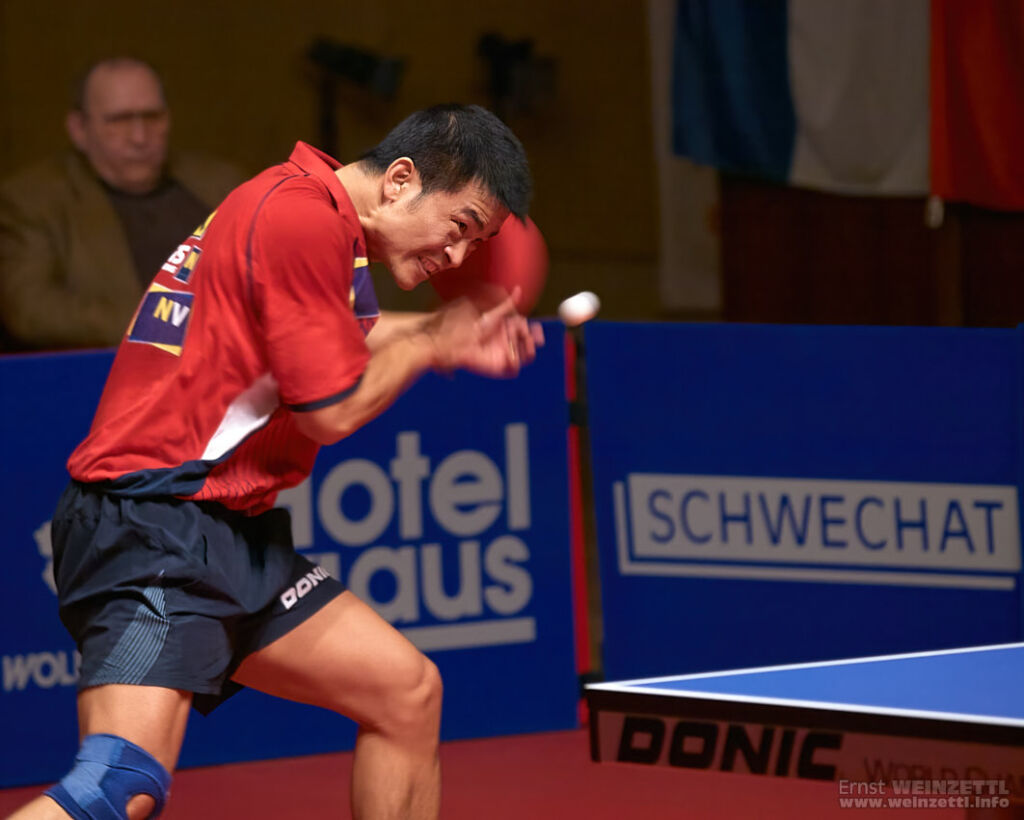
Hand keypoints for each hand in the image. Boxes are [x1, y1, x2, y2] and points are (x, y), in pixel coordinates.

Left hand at [425, 288, 544, 377]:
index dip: (531, 329)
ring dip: (528, 351)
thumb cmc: (470, 325)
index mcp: (504, 328)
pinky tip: (514, 356)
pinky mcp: (498, 366)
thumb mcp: (492, 313)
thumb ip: (507, 305)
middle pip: (526, 343)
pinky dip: (516, 363)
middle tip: (536, 337)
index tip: (536, 327)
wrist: (454, 340)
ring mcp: (502, 354)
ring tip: (527, 345)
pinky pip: (513, 368)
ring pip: (523, 356)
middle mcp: (504, 341)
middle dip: (533, 340)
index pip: (523, 329)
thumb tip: (519, 290)